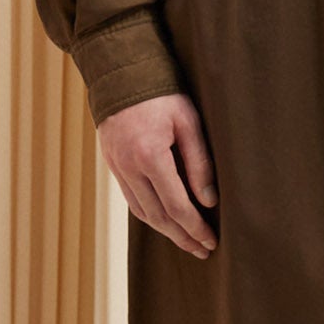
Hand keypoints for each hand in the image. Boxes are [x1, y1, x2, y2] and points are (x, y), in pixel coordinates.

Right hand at [100, 91, 218, 257]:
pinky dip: (149, 215)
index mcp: (150, 155)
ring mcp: (116, 167)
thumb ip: (200, 162)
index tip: (211, 241)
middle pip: (157, 216)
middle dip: (182, 237)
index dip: (195, 228)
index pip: (176, 205)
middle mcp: (129, 166)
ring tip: (187, 242)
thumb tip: (209, 201)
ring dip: (165, 231)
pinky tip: (165, 221)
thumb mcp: (189, 121)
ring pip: (141, 212)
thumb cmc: (162, 93)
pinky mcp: (112, 164)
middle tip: (203, 250)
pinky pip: (131, 199)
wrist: (121, 73)